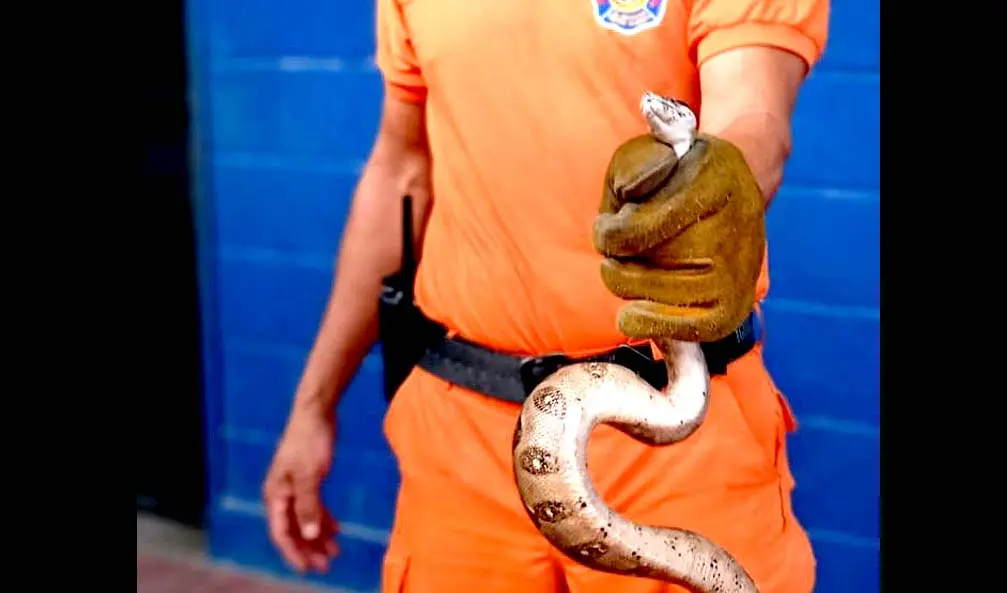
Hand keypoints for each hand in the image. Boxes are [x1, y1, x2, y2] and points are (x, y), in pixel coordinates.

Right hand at [262, 408, 339, 572]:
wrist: (316, 412)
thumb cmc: (309, 440)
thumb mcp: (311, 475)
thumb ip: (309, 506)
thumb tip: (310, 534)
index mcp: (276, 494)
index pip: (281, 532)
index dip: (293, 553)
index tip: (308, 568)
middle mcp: (282, 494)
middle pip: (293, 530)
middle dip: (308, 549)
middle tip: (326, 565)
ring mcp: (294, 488)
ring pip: (304, 520)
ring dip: (318, 536)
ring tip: (335, 551)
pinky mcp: (307, 480)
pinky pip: (313, 508)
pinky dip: (324, 519)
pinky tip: (337, 529)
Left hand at [593, 133, 765, 342]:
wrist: (734, 194)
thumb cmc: (680, 175)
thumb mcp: (652, 150)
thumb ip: (633, 167)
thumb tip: (631, 194)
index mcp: (716, 180)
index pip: (637, 230)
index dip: (609, 233)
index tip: (608, 226)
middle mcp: (734, 230)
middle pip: (636, 271)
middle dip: (616, 260)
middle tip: (623, 246)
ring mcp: (736, 276)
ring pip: (648, 299)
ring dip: (627, 286)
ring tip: (636, 266)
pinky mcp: (731, 310)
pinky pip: (680, 332)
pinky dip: (648, 323)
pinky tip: (635, 309)